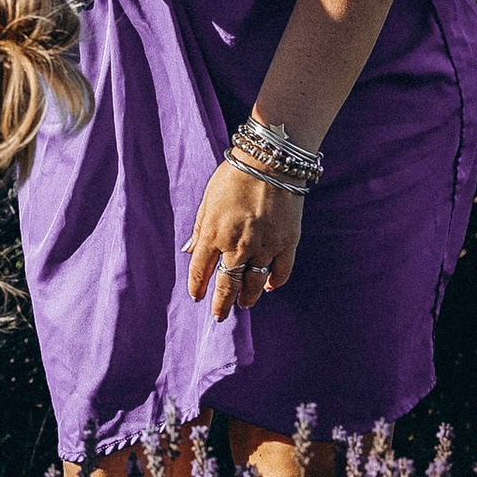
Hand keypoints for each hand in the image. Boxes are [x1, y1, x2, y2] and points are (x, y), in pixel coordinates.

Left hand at [186, 161, 302, 323]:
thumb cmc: (235, 175)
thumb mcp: (208, 199)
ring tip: (243, 304)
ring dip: (247, 297)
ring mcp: (264, 246)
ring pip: (254, 283)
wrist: (271, 161)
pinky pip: (281, 272)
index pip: (201, 270)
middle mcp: (238, 245)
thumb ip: (199, 229)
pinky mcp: (287, 242)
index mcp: (214, 233)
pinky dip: (274, 282)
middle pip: (227, 284)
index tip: (197, 297)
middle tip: (219, 315)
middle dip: (221, 303)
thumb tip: (189, 251)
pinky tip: (269, 287)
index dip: (197, 287)